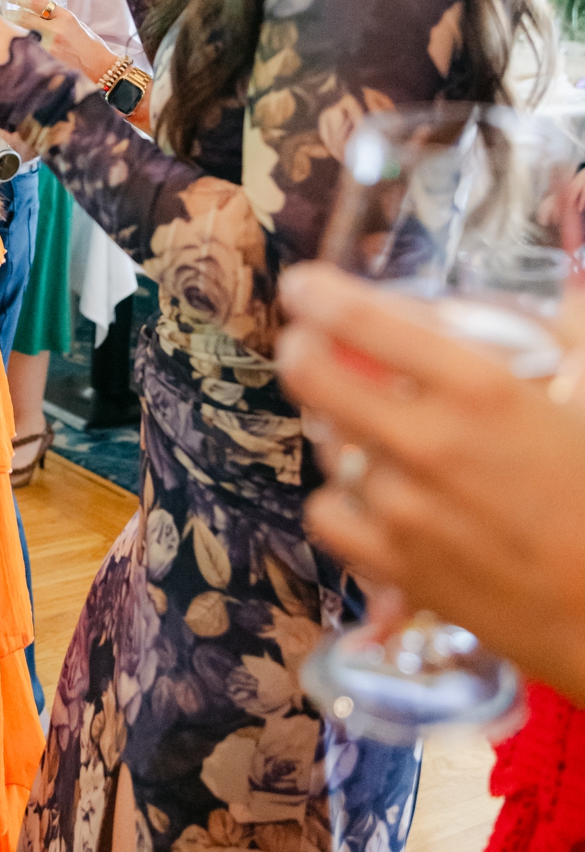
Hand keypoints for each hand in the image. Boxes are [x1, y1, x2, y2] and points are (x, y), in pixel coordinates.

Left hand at [7, 0, 152, 129]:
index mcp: (66, 17)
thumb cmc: (88, 47)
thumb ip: (55, 20)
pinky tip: (17, 50)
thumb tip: (31, 14)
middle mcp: (56, 29)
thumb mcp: (74, 25)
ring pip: (23, 35)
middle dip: (10, 14)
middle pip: (24, 17)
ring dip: (13, 32)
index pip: (37, 1)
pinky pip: (28, 51)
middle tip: (2, 12)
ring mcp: (50, 46)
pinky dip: (21, 48)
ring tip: (5, 31)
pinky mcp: (47, 60)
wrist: (101, 69)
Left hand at [276, 262, 584, 703]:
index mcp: (482, 388)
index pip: (361, 319)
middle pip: (314, 375)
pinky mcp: (395, 566)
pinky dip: (341, 498)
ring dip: (338, 426)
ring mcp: (403, 508)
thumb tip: (526, 299)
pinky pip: (327, 511)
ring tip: (373, 427)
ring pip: (325, 443)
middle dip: (302, 349)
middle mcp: (429, 443)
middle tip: (307, 342)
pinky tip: (372, 492)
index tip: (303, 285)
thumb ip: (550, 337)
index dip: (318, 294)